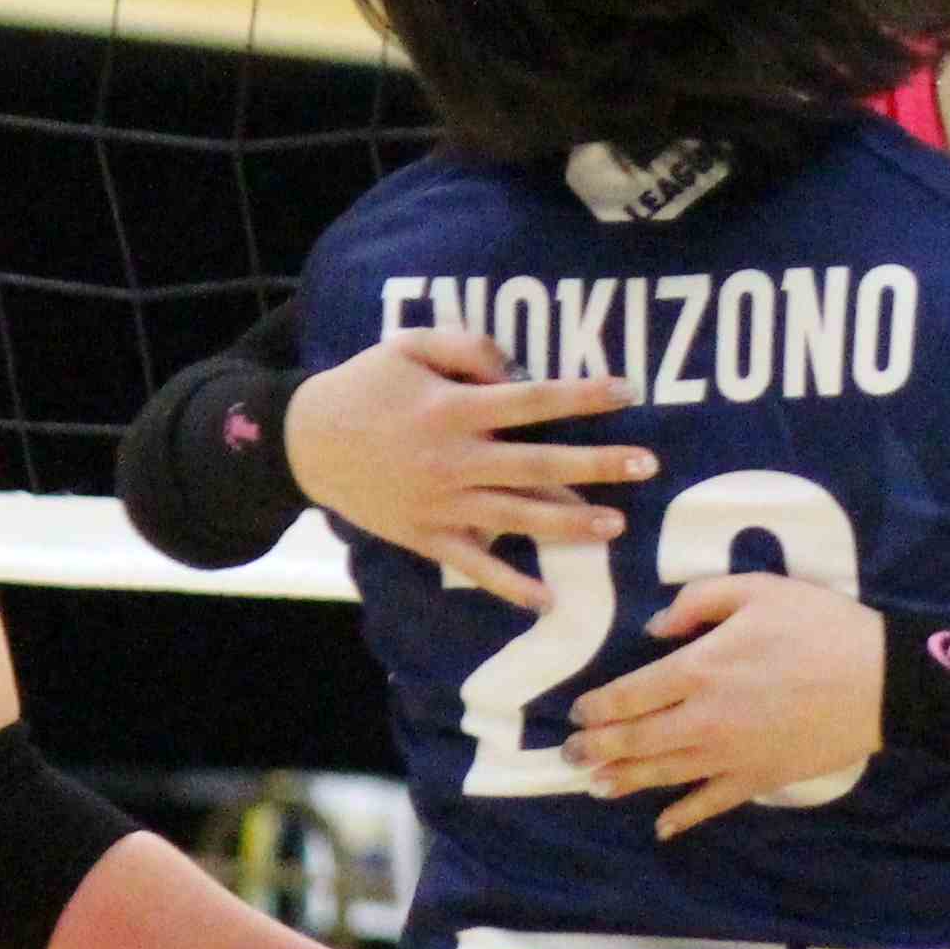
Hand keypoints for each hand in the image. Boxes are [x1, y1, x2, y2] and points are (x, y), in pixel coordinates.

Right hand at [285, 329, 653, 609]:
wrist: (303, 443)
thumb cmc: (365, 386)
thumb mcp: (409, 347)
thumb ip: (468, 347)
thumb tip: (519, 371)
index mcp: (452, 409)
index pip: (530, 401)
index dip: (579, 397)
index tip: (626, 392)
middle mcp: (453, 459)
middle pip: (537, 464)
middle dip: (596, 465)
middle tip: (646, 465)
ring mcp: (441, 503)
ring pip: (517, 517)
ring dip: (568, 523)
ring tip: (615, 525)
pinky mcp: (427, 536)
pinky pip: (474, 565)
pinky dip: (509, 586)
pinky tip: (548, 601)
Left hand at [572, 572, 881, 834]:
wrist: (883, 681)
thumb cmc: (822, 627)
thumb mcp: (759, 589)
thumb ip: (698, 601)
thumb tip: (654, 631)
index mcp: (700, 669)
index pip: (630, 694)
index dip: (597, 708)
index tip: (578, 714)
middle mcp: (704, 719)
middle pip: (635, 739)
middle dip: (596, 750)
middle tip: (570, 757)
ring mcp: (730, 755)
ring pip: (663, 773)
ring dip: (625, 780)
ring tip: (598, 785)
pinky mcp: (759, 777)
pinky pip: (711, 803)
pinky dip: (683, 817)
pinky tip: (662, 827)